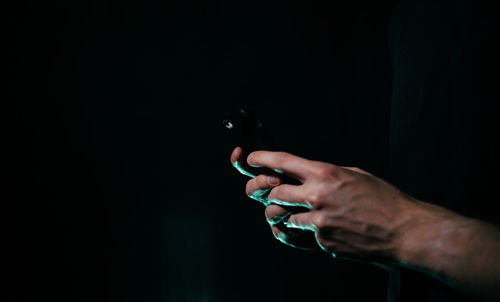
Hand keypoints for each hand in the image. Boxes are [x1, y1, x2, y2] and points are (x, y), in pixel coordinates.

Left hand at [241, 148, 421, 262]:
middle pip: (273, 191)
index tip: (250, 159)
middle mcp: (317, 195)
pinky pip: (295, 235)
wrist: (403, 230)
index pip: (283, 161)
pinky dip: (294, 231)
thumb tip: (304, 175)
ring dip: (279, 213)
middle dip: (265, 191)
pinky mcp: (322, 241)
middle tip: (266, 191)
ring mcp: (318, 221)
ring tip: (287, 211)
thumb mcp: (354, 174)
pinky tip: (301, 228)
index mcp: (326, 173)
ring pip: (279, 215)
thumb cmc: (383, 200)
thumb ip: (326, 174)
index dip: (261, 158)